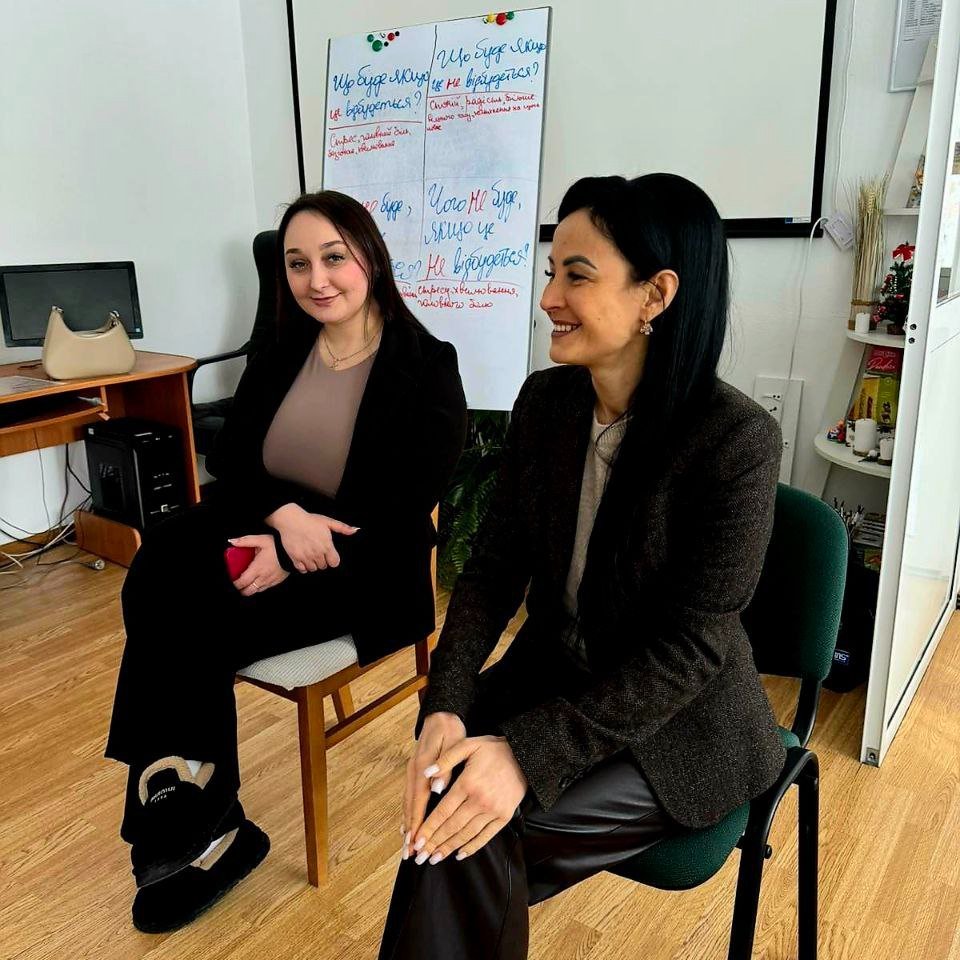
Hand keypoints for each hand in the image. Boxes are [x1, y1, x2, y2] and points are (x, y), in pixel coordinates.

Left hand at [226, 534, 289, 595]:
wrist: (294, 552)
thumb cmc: (277, 546)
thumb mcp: (261, 539)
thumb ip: (245, 541)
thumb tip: (232, 541)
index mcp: (257, 568)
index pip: (241, 582)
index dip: (234, 584)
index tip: (231, 580)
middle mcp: (263, 577)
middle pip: (247, 591)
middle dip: (240, 589)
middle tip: (237, 583)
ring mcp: (270, 581)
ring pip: (255, 591)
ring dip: (249, 589)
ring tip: (246, 582)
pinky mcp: (276, 582)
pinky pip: (264, 589)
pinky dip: (258, 587)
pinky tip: (257, 580)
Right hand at [265, 503, 357, 572]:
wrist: (291, 520)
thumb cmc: (310, 520)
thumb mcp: (328, 521)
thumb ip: (342, 528)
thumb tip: (354, 530)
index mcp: (327, 546)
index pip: (334, 563)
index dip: (332, 559)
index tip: (329, 554)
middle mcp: (317, 553)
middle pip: (323, 566)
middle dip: (322, 560)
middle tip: (318, 552)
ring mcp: (306, 557)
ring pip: (313, 568)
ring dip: (313, 564)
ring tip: (311, 555)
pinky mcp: (295, 558)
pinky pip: (302, 570)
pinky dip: (303, 566)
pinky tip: (303, 558)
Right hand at [402, 712, 466, 858]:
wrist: (441, 714)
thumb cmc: (449, 729)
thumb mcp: (453, 743)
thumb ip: (445, 766)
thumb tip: (437, 788)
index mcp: (424, 767)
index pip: (420, 801)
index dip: (418, 823)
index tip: (416, 843)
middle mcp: (414, 772)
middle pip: (410, 806)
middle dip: (410, 831)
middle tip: (408, 853)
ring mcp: (412, 771)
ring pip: (407, 802)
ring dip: (407, 824)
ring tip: (406, 845)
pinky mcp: (414, 771)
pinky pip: (409, 796)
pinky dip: (407, 812)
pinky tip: (407, 824)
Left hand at [408, 735, 527, 865]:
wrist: (525, 756)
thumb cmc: (494, 749)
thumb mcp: (468, 745)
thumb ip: (446, 759)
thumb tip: (426, 773)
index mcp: (468, 783)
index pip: (443, 811)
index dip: (428, 828)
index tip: (416, 841)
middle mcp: (480, 800)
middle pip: (452, 827)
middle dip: (434, 843)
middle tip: (420, 857)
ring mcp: (493, 811)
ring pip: (466, 834)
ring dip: (449, 848)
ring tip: (434, 858)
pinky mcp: (503, 817)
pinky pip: (485, 836)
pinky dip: (471, 847)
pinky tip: (459, 854)